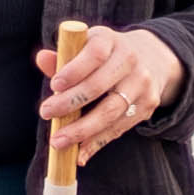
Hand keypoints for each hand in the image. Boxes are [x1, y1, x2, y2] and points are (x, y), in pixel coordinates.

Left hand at [32, 23, 185, 162]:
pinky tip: (79, 153)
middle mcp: (130, 60)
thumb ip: (64, 56)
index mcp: (111, 41)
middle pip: (99, 86)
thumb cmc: (106, 55)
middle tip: (46, 113)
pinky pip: (120, 128)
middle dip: (70, 103)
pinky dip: (97, 143)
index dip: (74, 70)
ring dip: (82, 130)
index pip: (94, 54)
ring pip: (111, 112)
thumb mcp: (88, 47)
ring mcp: (142, 84)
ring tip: (58, 142)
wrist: (152, 58)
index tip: (54, 85)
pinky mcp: (148, 105)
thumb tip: (42, 59)